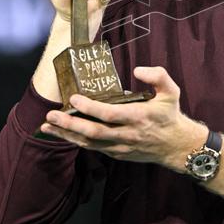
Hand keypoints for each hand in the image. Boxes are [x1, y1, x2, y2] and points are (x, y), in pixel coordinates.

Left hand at [38, 66, 205, 169]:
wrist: (177, 146)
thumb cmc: (170, 115)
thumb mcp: (171, 91)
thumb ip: (158, 76)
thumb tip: (137, 70)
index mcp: (139, 117)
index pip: (110, 114)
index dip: (90, 108)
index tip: (74, 98)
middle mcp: (127, 134)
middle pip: (94, 132)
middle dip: (69, 124)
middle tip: (50, 115)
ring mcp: (121, 147)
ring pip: (89, 143)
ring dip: (66, 135)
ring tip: (47, 126)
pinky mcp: (117, 154)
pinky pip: (93, 148)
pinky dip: (76, 142)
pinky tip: (63, 134)